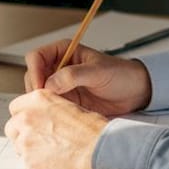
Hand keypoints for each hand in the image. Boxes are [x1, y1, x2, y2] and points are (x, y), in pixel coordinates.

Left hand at [5, 89, 106, 168]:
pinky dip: (35, 163)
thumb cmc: (93, 130)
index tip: (30, 122)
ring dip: (28, 149)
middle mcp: (27, 117)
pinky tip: (52, 162)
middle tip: (37, 139)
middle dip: (21, 133)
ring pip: (17, 145)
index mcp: (38, 100)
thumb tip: (45, 119)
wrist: (99, 151)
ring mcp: (26, 139)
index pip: (16, 107)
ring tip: (48, 152)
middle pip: (12, 126)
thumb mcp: (70, 108)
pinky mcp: (28, 160)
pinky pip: (26, 162)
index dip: (23, 116)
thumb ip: (50, 111)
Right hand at [24, 39, 151, 116]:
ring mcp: (60, 85)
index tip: (41, 87)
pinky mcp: (66, 101)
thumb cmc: (120, 74)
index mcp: (63, 51)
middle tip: (45, 103)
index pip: (36, 57)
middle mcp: (58, 67)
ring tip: (52, 111)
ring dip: (41, 102)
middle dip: (35, 90)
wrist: (135, 92)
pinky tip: (57, 117)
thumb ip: (73, 75)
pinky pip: (49, 106)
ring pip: (38, 94)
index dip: (34, 71)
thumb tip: (49, 84)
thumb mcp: (97, 72)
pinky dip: (50, 112)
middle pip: (33, 76)